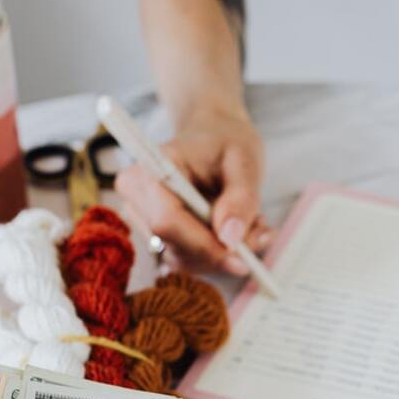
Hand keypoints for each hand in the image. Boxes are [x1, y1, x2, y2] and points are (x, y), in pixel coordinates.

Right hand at [115, 105, 271, 275]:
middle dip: (221, 252)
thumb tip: (230, 239)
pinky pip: (191, 260)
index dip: (204, 245)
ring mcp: (144, 223)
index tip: (242, 257)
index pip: (167, 222)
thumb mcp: (244, 161)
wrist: (213, 138)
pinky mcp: (159, 239)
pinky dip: (220, 253)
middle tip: (262, 236)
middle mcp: (137, 200)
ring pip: (185, 260)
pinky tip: (240, 231)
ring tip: (255, 226)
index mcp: (150, 171)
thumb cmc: (226, 142)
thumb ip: (240, 198)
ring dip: (225, 254)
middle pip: (175, 248)